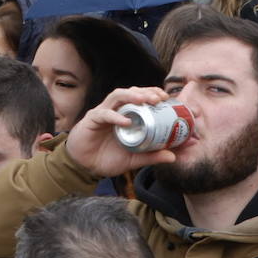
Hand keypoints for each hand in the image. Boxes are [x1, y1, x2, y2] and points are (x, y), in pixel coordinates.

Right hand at [63, 87, 178, 178]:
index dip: (152, 93)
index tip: (166, 97)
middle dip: (145, 92)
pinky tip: (126, 121)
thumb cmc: (107, 158)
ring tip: (144, 100)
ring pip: (116, 96)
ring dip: (131, 96)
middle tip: (159, 97)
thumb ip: (151, 156)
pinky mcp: (92, 120)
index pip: (139, 97)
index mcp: (126, 115)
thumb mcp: (133, 158)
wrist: (85, 166)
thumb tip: (172, 156)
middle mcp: (115, 110)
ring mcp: (103, 113)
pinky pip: (104, 114)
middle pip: (130, 92)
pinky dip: (116, 116)